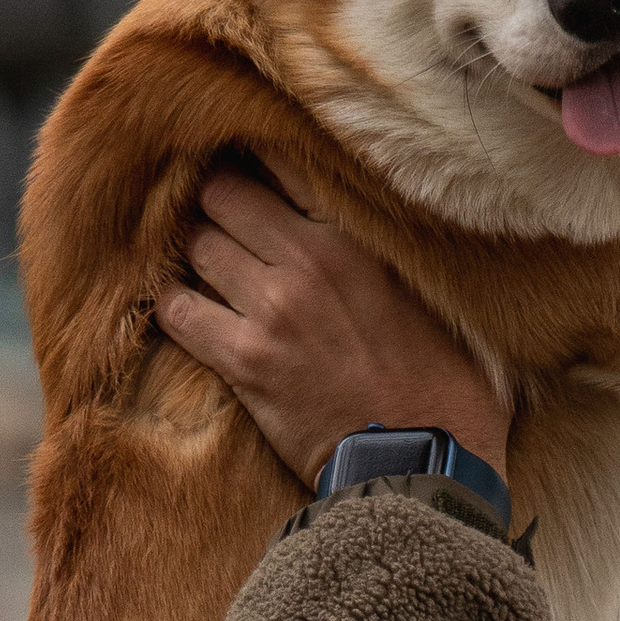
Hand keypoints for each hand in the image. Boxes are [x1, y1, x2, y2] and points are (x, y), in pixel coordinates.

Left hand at [160, 160, 511, 489]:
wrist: (424, 462)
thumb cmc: (446, 386)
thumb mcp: (435, 296)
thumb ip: (396, 248)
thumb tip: (393, 220)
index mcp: (359, 237)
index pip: (282, 160)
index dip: (253, 157)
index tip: (244, 164)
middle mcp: (310, 260)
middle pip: (223, 194)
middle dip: (213, 203)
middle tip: (215, 219)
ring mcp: (273, 310)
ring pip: (196, 246)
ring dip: (192, 253)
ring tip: (201, 265)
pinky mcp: (245, 361)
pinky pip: (178, 312)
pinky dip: (173, 306)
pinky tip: (184, 309)